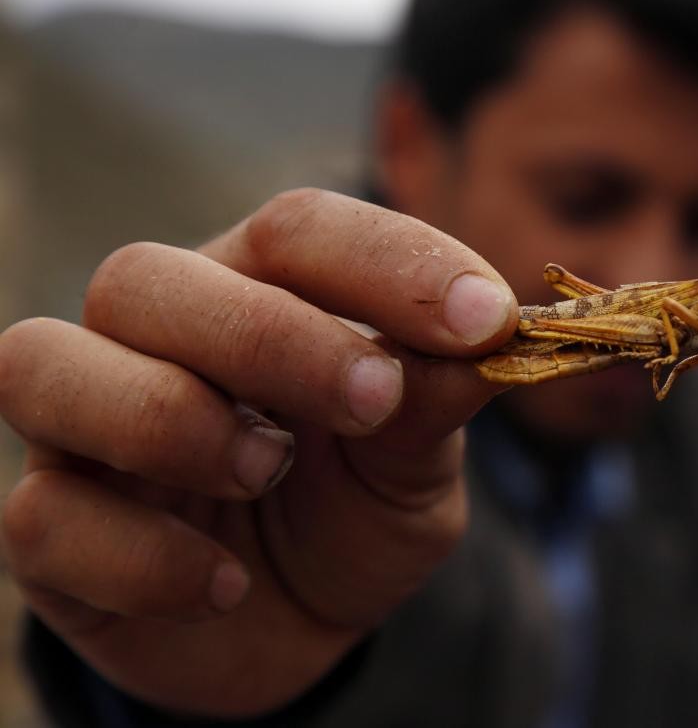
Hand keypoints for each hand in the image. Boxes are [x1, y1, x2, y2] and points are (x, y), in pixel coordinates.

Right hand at [0, 189, 516, 716]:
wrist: (301, 627)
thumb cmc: (355, 512)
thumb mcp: (416, 465)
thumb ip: (436, 401)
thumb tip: (493, 338)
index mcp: (258, 292)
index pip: (296, 229)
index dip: (389, 262)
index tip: (486, 318)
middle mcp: (155, 339)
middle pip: (148, 277)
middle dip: (267, 334)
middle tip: (373, 399)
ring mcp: (84, 429)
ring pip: (44, 364)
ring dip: (170, 417)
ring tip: (267, 472)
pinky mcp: (49, 529)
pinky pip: (42, 516)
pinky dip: (143, 556)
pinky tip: (226, 587)